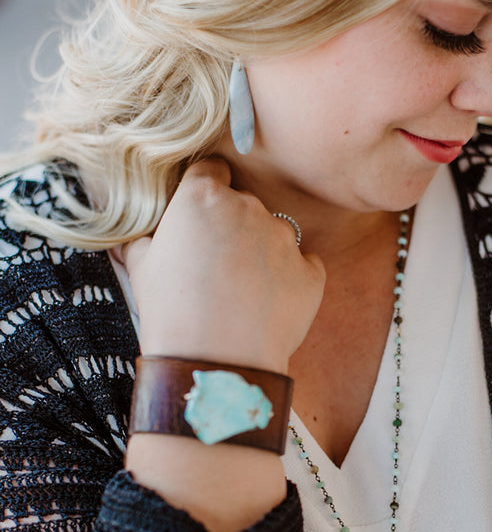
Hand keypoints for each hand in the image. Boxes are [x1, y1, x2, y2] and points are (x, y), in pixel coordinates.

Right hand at [122, 157, 324, 371]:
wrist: (216, 362)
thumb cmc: (171, 315)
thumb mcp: (140, 269)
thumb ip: (144, 239)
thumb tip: (142, 237)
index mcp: (202, 197)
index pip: (211, 169)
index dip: (206, 191)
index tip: (202, 216)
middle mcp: (248, 207)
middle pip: (243, 204)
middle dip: (233, 228)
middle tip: (217, 268)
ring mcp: (284, 239)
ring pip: (274, 235)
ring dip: (262, 254)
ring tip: (242, 294)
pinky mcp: (310, 272)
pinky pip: (303, 267)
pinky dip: (290, 280)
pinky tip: (268, 305)